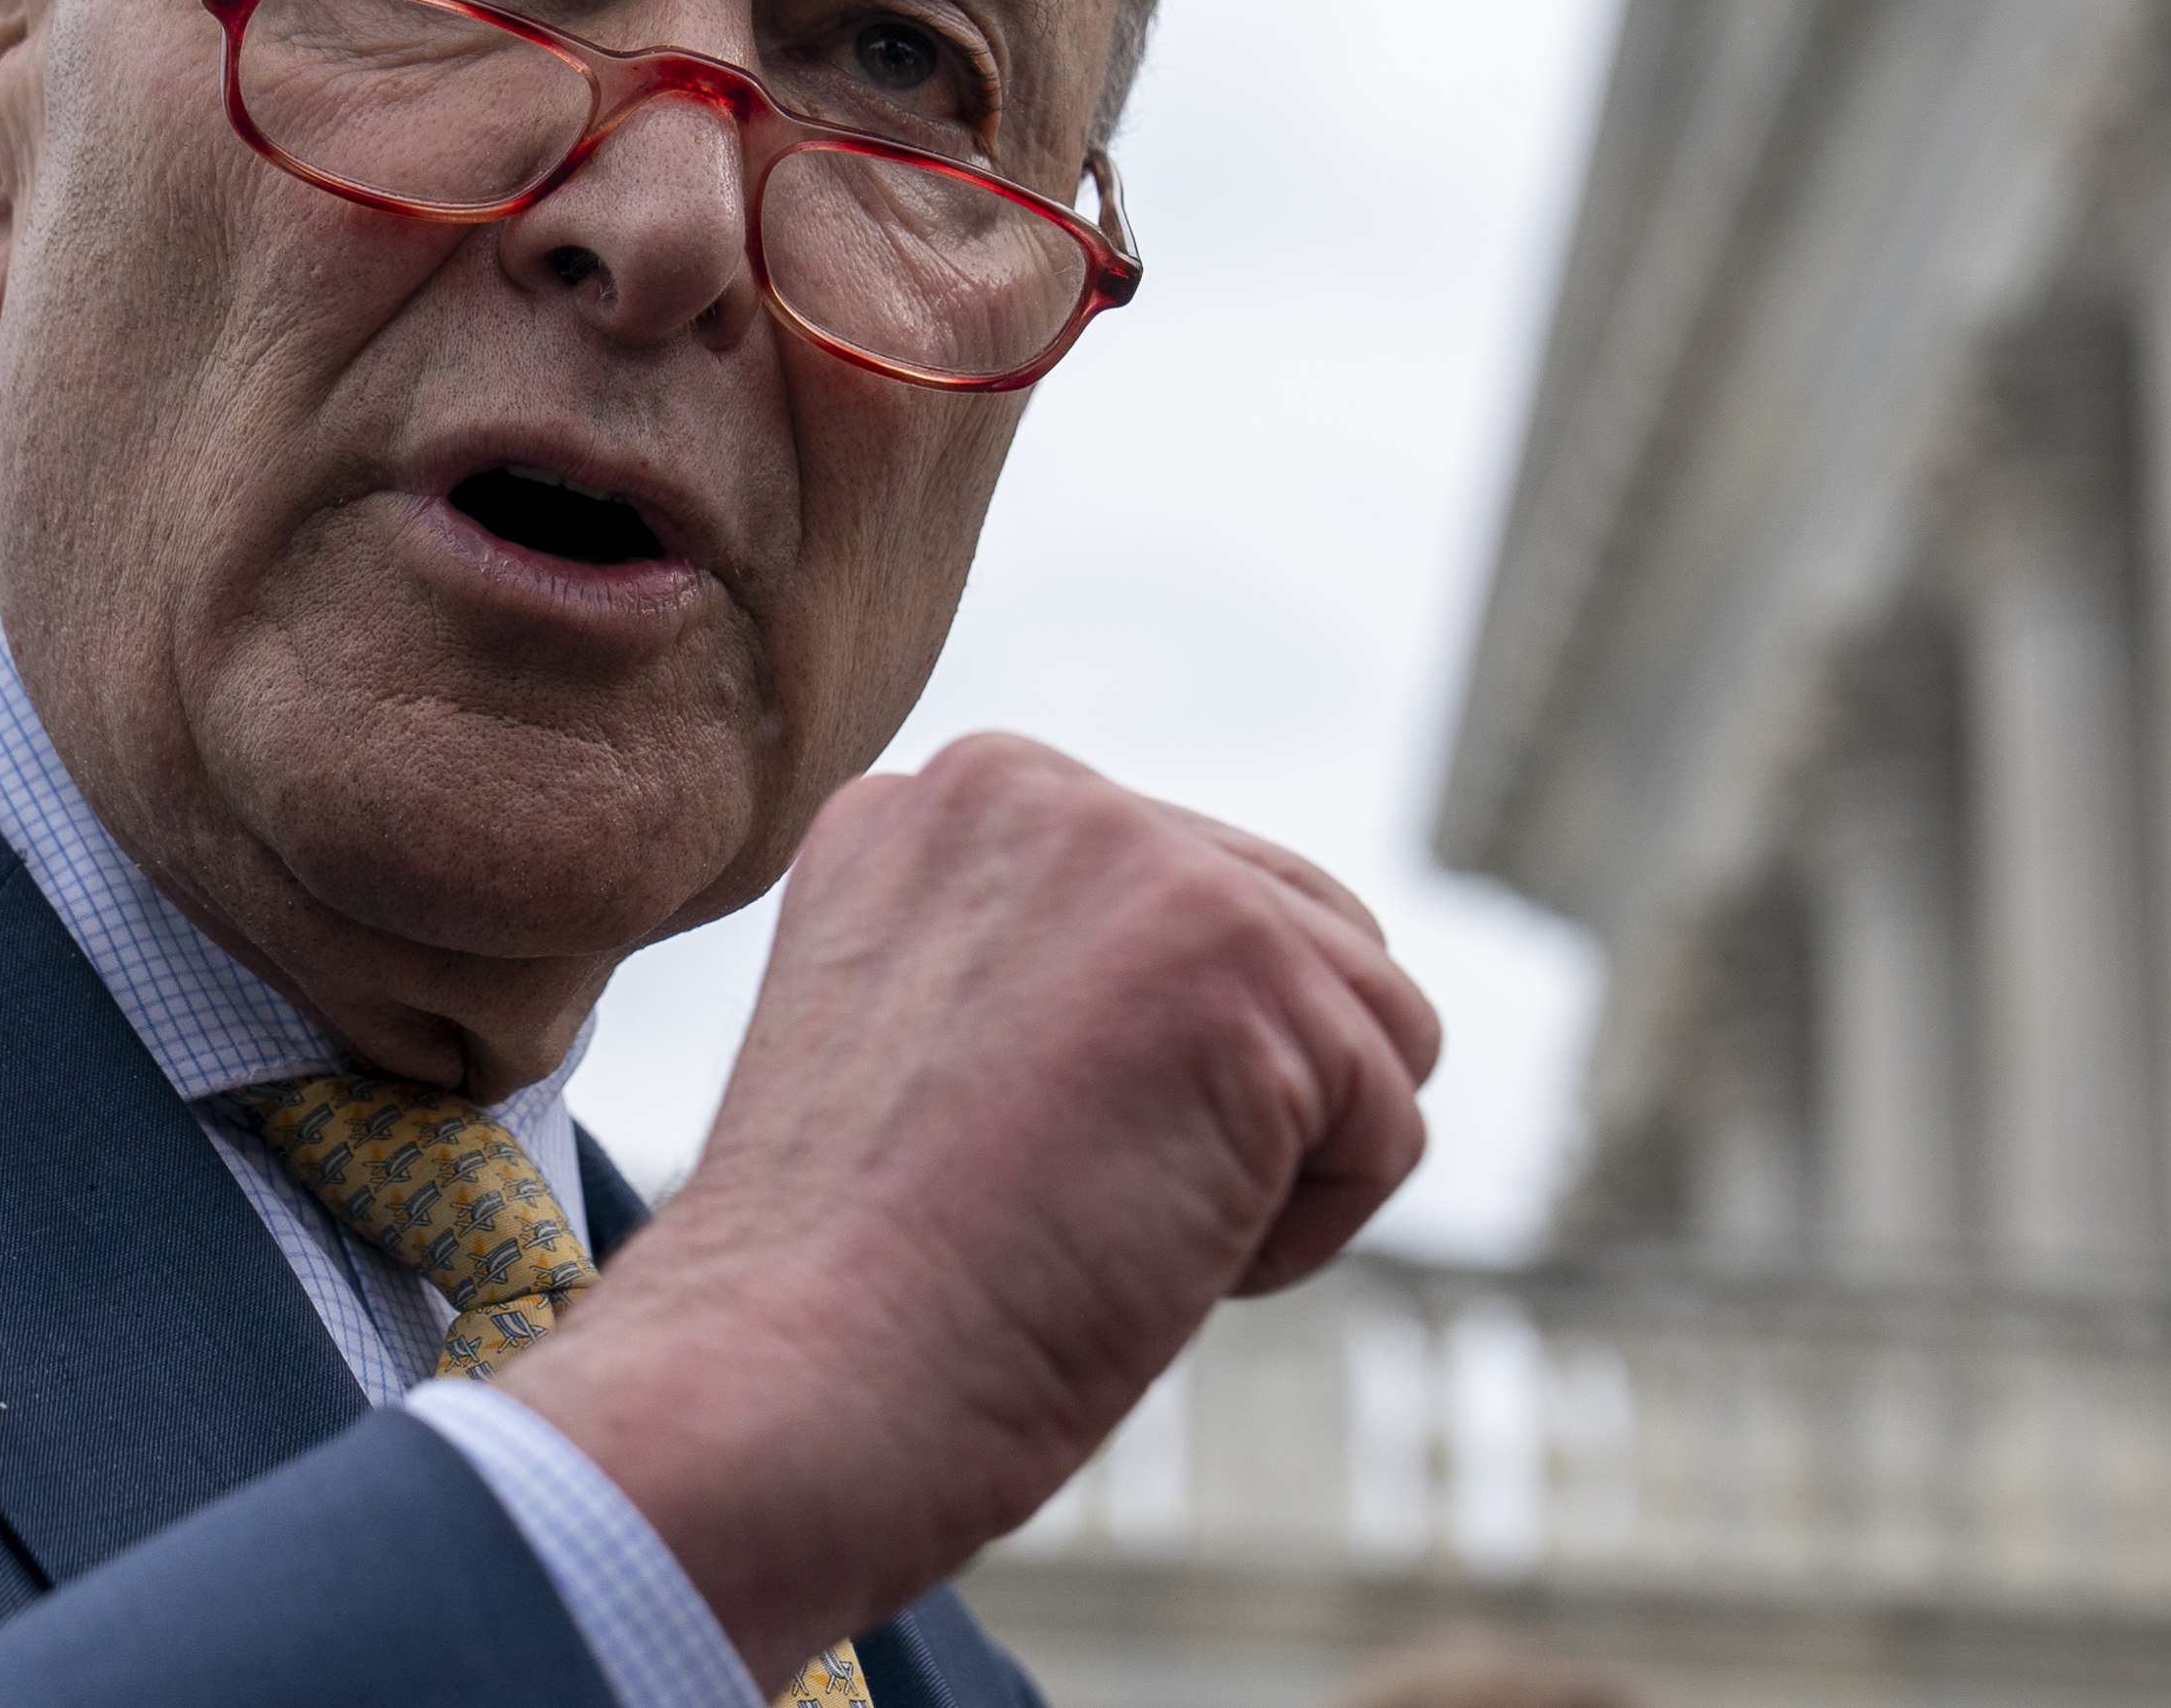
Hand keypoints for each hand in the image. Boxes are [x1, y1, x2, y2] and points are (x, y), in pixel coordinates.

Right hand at [501, 733, 1440, 1688]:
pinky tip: (1140, 1251)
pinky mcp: (1247, 961)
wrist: (783, 1384)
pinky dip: (1301, 1235)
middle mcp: (1032, 786)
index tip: (983, 1155)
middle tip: (1051, 1195)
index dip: (1127, 1075)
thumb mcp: (925, 1044)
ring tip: (1095, 1216)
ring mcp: (1143, 857)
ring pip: (1362, 1017)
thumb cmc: (843, 1285)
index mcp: (937, 799)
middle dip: (1227, 1095)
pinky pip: (1387, 1118)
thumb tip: (1220, 982)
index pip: (1170, 903)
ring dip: (1270, 1161)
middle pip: (1291, 934)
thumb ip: (1047, 957)